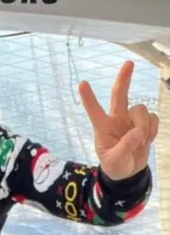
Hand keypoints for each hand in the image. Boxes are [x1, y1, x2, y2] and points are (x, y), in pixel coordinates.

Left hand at [79, 61, 158, 180]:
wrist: (128, 172)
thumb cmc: (115, 165)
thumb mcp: (114, 162)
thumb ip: (124, 148)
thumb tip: (137, 133)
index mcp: (102, 127)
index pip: (94, 110)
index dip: (88, 98)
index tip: (81, 83)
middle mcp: (116, 119)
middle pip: (119, 95)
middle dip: (124, 78)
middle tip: (128, 63)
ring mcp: (130, 120)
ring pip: (141, 109)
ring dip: (144, 125)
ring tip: (140, 142)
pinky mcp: (144, 123)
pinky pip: (153, 118)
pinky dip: (153, 129)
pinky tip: (147, 140)